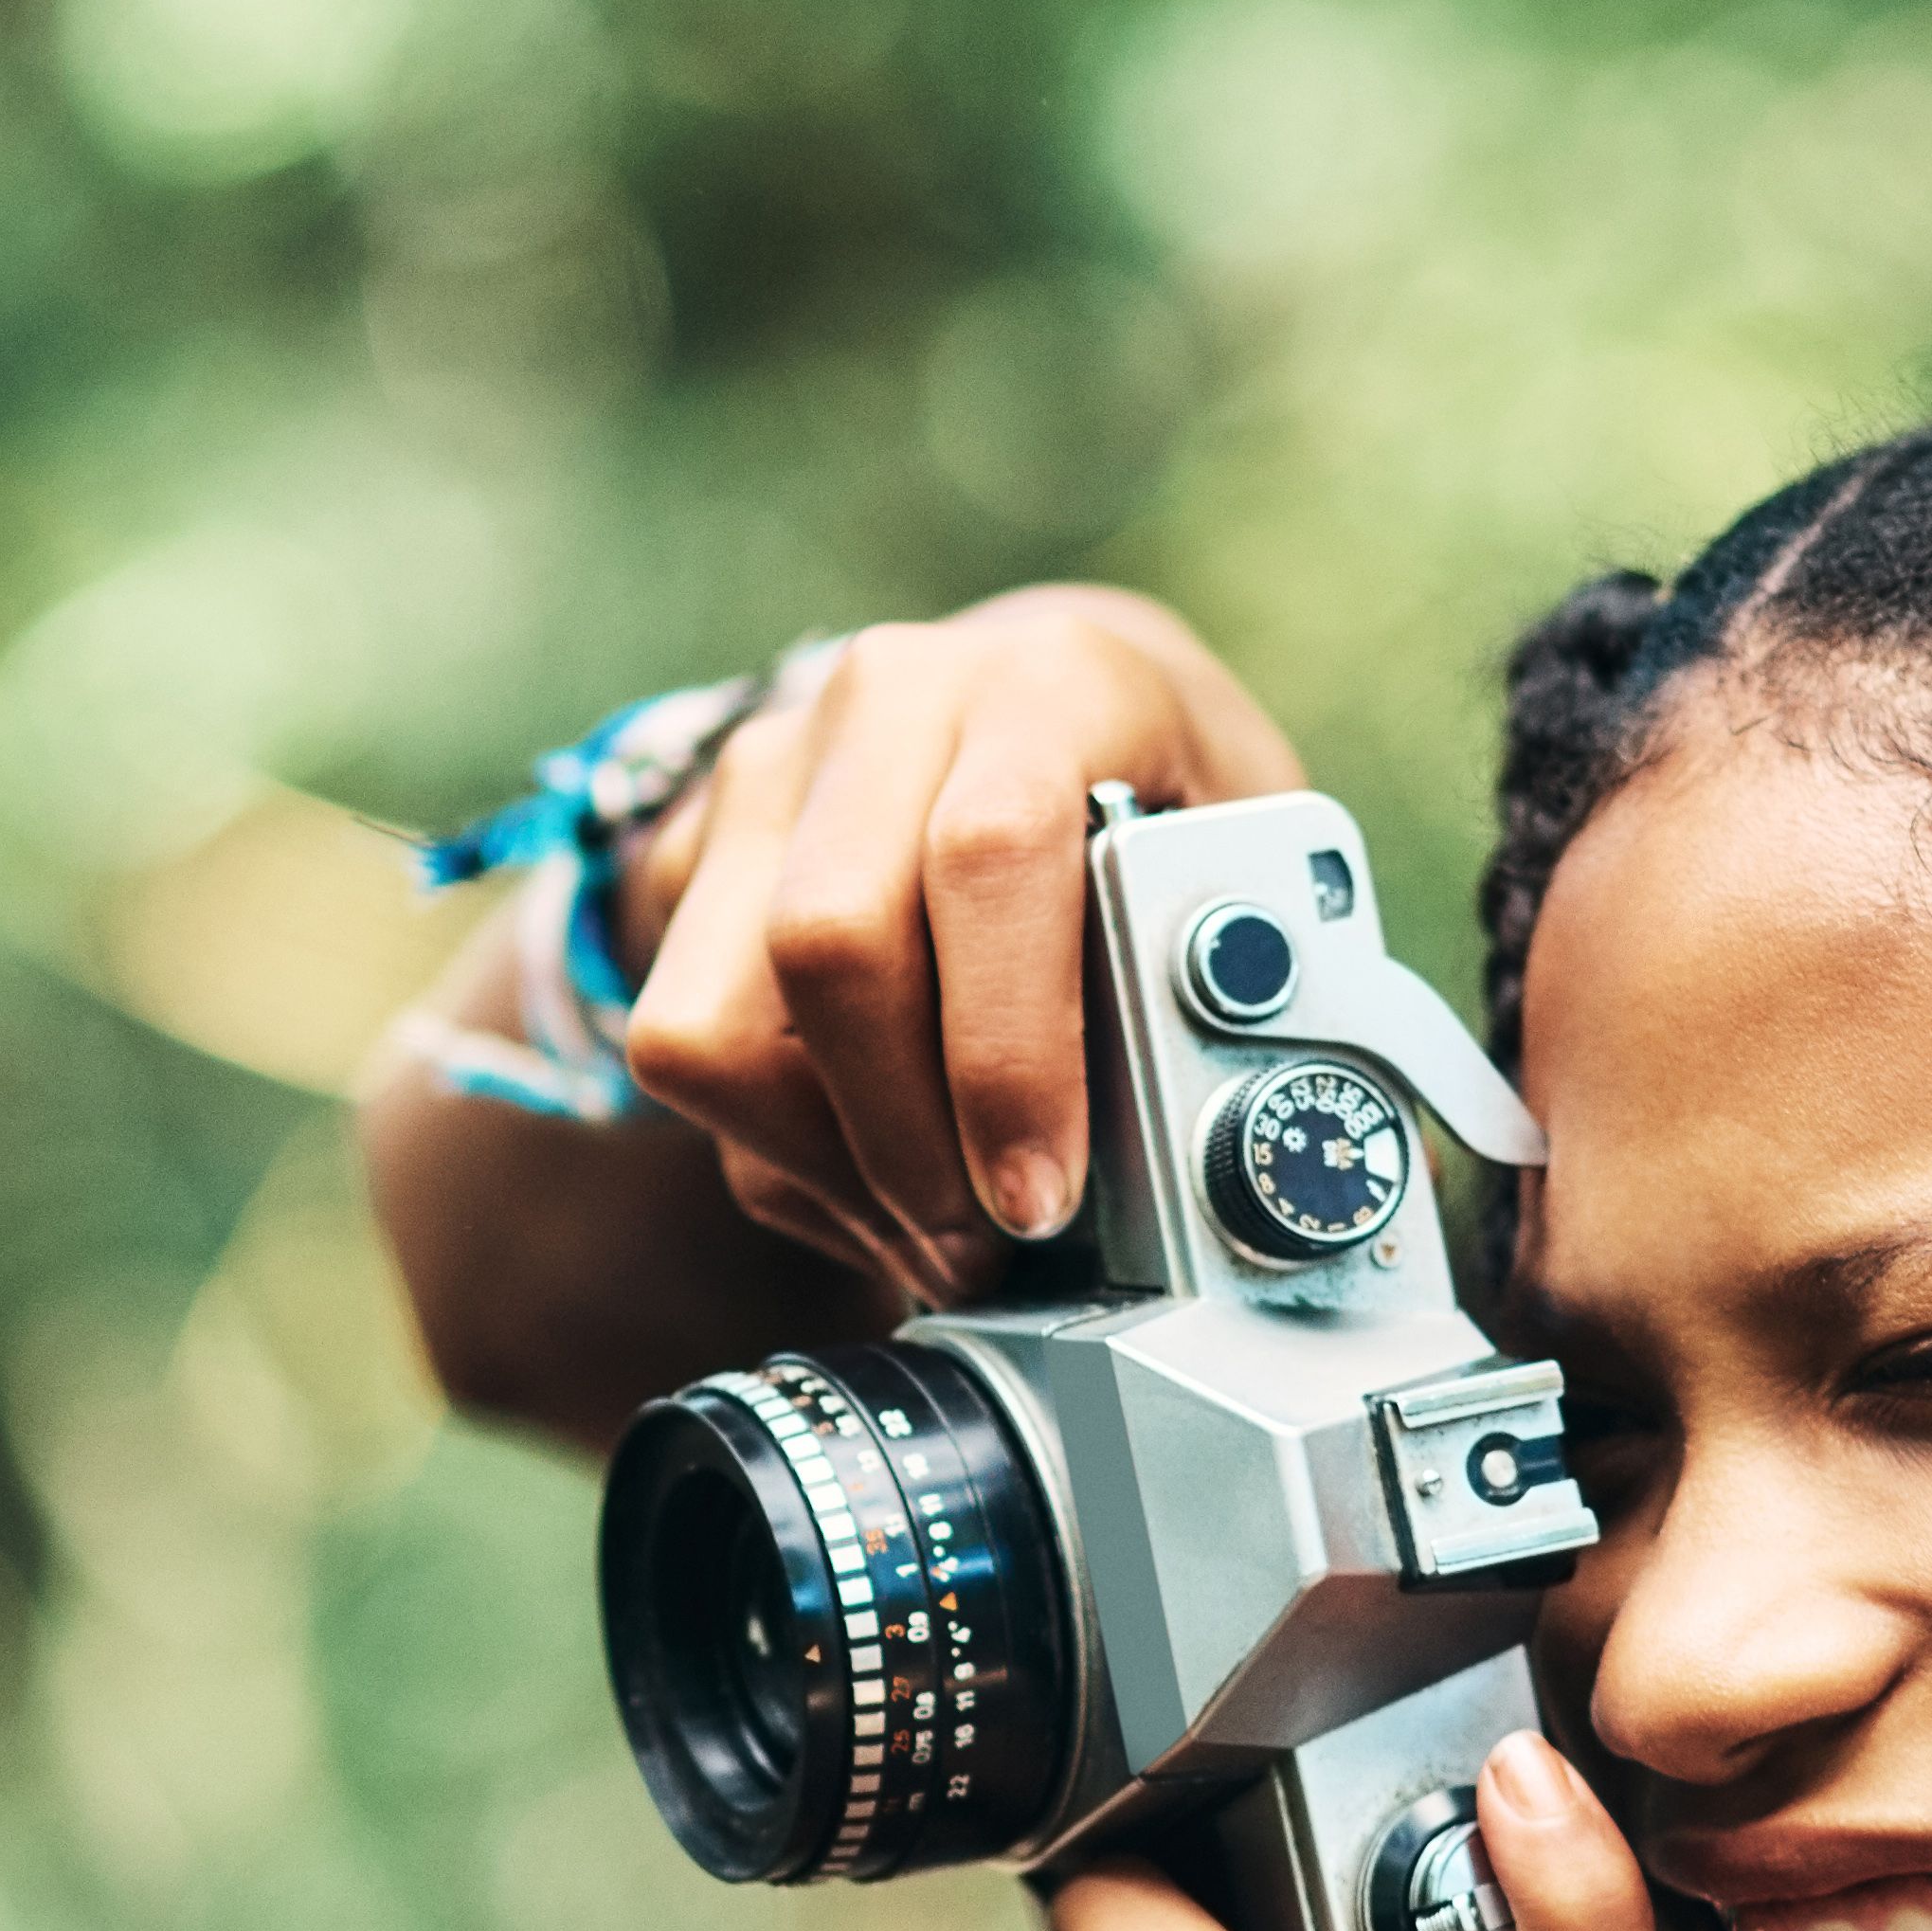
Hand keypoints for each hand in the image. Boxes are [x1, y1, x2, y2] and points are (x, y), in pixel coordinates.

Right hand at [622, 586, 1302, 1307]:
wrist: (1023, 702)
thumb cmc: (1158, 796)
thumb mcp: (1243, 849)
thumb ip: (1246, 961)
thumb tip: (1225, 1124)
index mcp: (1049, 684)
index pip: (993, 855)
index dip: (1009, 1053)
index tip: (1042, 1195)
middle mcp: (887, 702)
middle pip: (830, 942)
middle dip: (908, 1143)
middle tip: (988, 1246)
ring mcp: (766, 771)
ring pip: (718, 1022)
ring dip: (830, 1170)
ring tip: (934, 1234)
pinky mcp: (689, 850)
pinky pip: (685, 1044)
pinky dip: (777, 1157)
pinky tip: (871, 1179)